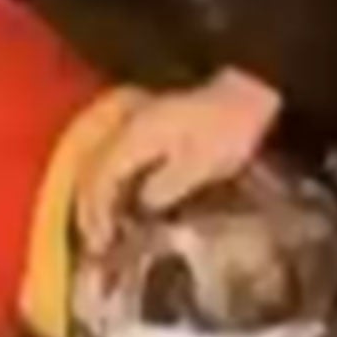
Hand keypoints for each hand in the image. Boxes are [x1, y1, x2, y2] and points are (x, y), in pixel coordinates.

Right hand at [76, 69, 281, 253]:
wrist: (246, 94)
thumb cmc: (228, 130)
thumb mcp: (202, 165)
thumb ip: (166, 187)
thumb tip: (141, 206)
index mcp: (137, 136)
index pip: (103, 177)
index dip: (99, 212)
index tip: (103, 242)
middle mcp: (126, 126)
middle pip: (93, 169)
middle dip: (90, 207)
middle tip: (96, 242)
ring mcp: (132, 121)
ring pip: (97, 162)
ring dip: (95, 195)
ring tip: (99, 226)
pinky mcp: (143, 125)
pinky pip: (112, 156)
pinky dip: (108, 181)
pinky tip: (115, 199)